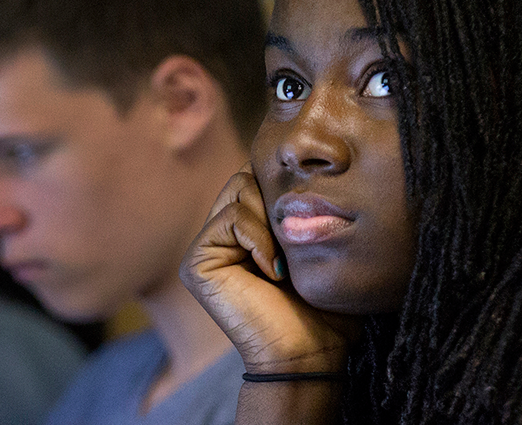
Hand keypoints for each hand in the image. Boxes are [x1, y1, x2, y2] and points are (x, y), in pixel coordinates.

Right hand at [180, 164, 359, 373]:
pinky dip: (258, 239)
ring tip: (285, 260)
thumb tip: (313, 167)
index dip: (289, 188)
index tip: (312, 224)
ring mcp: (206, 247)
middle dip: (279, 200)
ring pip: (239, 190)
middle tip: (297, 242)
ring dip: (271, 220)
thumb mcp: (320, 246)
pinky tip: (272, 272)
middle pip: (247, 176)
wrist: (309, 355)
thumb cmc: (325, 309)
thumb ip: (308, 207)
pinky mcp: (196, 262)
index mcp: (248, 229)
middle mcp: (222, 235)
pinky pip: (230, 219)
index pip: (261, 176)